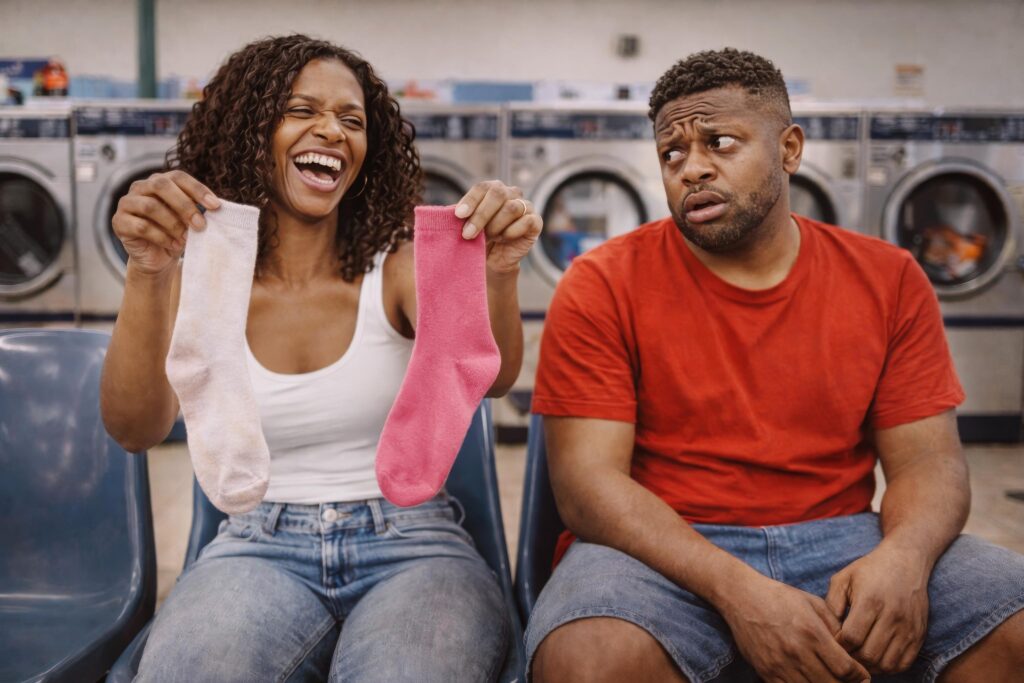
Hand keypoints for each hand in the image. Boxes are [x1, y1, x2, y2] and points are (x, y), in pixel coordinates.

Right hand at [111, 170, 220, 274]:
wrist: (158, 257)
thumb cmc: (176, 233)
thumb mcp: (189, 220)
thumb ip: (197, 209)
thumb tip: (215, 206)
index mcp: (160, 181)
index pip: (178, 177)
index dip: (197, 189)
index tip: (215, 206)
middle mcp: (141, 187)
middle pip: (161, 186)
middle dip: (184, 206)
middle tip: (201, 225)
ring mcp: (127, 203)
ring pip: (150, 206)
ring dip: (173, 224)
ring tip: (186, 238)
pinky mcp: (119, 222)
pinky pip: (141, 226)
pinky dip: (161, 237)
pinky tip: (173, 245)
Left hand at [455, 180, 542, 275]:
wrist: (493, 259)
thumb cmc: (478, 238)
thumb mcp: (466, 225)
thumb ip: (461, 216)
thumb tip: (450, 212)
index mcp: (493, 189)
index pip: (483, 187)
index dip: (471, 200)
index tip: (458, 215)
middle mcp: (511, 193)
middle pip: (498, 194)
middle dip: (481, 215)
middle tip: (467, 234)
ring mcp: (525, 206)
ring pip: (512, 208)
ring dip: (495, 225)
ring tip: (487, 238)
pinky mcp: (536, 222)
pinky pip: (527, 221)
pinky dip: (513, 231)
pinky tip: (504, 239)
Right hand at [721, 575, 869, 682]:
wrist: (742, 597)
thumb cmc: (780, 597)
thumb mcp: (813, 603)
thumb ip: (835, 627)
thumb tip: (852, 649)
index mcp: (811, 633)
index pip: (845, 668)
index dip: (859, 676)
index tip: (863, 675)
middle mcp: (796, 652)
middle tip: (850, 681)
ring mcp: (779, 665)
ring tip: (831, 680)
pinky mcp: (766, 672)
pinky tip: (810, 681)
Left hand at [826, 543, 930, 674]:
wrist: (905, 561)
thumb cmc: (869, 570)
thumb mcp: (843, 578)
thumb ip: (831, 604)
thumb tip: (825, 631)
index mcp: (870, 601)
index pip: (851, 637)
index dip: (839, 645)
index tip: (833, 641)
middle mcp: (892, 616)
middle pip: (869, 654)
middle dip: (852, 659)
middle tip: (843, 654)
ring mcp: (908, 628)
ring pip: (887, 664)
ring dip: (869, 667)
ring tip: (858, 658)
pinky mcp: (919, 635)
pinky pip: (904, 664)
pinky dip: (888, 667)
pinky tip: (876, 658)